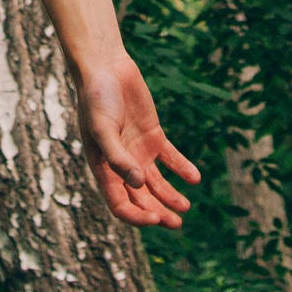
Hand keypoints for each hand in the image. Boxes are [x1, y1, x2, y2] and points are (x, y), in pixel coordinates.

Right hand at [77, 57, 199, 227]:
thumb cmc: (97, 99)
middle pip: (141, 198)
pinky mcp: (153, 136)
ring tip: (185, 208)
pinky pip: (170, 158)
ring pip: (157, 183)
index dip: (137, 215)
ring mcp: (139, 151)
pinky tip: (195, 178)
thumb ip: (118, 157)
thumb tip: (138, 184)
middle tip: (176, 223)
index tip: (155, 218)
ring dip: (170, 197)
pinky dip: (182, 168)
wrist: (106, 68)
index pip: (120, 203)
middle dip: (158, 212)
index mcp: (103, 168)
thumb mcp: (103, 129)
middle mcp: (122, 165)